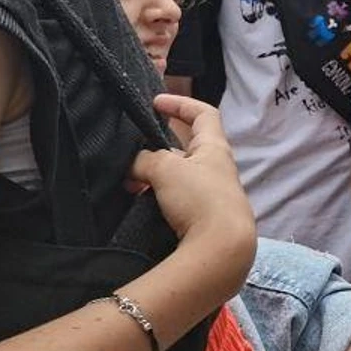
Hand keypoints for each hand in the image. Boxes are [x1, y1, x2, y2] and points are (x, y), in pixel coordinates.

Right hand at [130, 95, 254, 243]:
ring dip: (152, 177)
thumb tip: (135, 166)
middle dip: (155, 150)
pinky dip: (156, 197)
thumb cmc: (200, 198)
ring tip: (129, 185)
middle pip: (184, 149)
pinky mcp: (204, 217)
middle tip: (130, 157)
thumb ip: (145, 159)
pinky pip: (175, 199)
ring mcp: (212, 194)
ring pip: (176, 176)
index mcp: (215, 148)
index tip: (157, 102)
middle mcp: (217, 168)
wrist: (221, 248)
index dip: (181, 103)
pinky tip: (139, 205)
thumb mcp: (166, 169)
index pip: (204, 114)